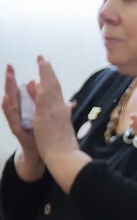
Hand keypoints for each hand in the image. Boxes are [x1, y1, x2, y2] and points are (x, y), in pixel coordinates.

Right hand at [2, 64, 43, 180]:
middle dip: (11, 79)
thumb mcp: (46, 115)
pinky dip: (8, 108)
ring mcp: (19, 122)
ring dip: (9, 89)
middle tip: (9, 66)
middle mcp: (22, 114)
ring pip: (12, 103)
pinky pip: (12, 117)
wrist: (47, 155)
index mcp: (30, 109)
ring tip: (8, 76)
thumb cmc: (46, 136)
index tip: (25, 64)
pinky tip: (5, 99)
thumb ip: (41, 100)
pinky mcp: (19, 131)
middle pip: (15, 94)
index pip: (25, 90)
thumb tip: (39, 85)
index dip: (24, 77)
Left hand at [30, 57, 79, 161]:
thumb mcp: (65, 126)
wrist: (65, 156)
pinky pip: (43, 100)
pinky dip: (41, 88)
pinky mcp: (47, 118)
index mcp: (62, 111)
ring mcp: (54, 113)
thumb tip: (69, 103)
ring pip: (50, 89)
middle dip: (48, 72)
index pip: (56, 91)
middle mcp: (59, 109)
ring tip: (42, 61)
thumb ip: (65, 113)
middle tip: (43, 58)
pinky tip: (38, 79)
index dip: (52, 78)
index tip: (47, 67)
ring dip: (45, 75)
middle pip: (54, 86)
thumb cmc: (65, 145)